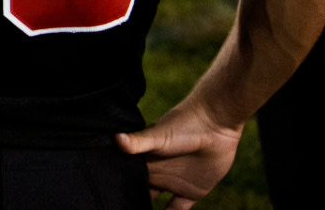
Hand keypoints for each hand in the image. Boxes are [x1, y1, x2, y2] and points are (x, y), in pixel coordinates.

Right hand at [114, 103, 242, 209]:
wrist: (215, 123)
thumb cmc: (182, 125)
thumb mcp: (158, 135)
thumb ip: (138, 142)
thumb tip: (116, 139)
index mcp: (143, 161)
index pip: (126, 179)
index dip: (118, 189)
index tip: (109, 198)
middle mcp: (155, 173)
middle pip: (138, 192)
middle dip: (130, 200)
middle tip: (119, 207)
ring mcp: (173, 183)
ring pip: (154, 204)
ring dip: (147, 208)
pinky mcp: (192, 192)